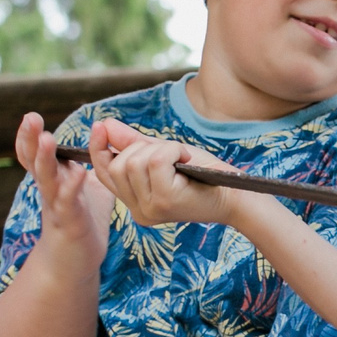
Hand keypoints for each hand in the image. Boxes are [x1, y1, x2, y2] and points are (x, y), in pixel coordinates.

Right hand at [14, 112, 112, 259]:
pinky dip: (71, 188)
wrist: (73, 262)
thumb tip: (103, 141)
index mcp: (52, 180)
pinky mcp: (70, 223)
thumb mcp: (88, 186)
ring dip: (46, 160)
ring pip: (48, 180)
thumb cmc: (81, 221)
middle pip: (36, 162)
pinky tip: (77, 174)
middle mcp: (50, 191)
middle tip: (30, 117)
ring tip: (48, 138)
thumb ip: (91, 164)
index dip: (29, 138)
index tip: (29, 117)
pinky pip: (69, 203)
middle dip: (32, 140)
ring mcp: (58, 207)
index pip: (34, 155)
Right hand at [88, 118, 236, 228]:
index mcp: (136, 203)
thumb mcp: (166, 156)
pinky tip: (186, 159)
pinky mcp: (165, 201)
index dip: (99, 149)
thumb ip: (135, 144)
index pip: (105, 174)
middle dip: (143, 148)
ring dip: (162, 148)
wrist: (237, 196)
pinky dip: (172, 150)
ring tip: (182, 158)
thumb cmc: (204, 176)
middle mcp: (139, 211)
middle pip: (119, 164)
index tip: (100, 127)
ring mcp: (150, 208)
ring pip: (136, 160)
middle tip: (172, 153)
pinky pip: (156, 160)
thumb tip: (105, 125)